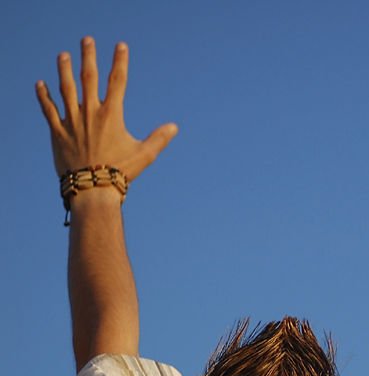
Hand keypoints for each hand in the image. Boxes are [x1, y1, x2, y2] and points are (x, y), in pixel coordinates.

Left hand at [36, 37, 176, 181]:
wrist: (92, 188)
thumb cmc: (121, 172)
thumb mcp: (144, 155)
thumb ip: (159, 138)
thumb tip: (174, 127)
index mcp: (112, 115)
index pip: (118, 81)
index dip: (120, 61)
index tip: (120, 46)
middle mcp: (90, 113)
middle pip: (89, 78)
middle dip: (89, 57)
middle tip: (87, 40)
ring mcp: (72, 121)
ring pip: (66, 89)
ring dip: (64, 70)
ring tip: (64, 55)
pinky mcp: (58, 132)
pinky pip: (49, 110)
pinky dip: (44, 96)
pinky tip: (40, 84)